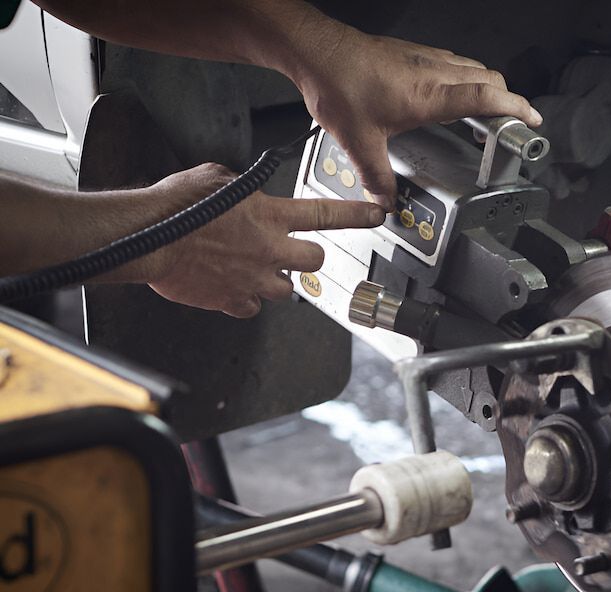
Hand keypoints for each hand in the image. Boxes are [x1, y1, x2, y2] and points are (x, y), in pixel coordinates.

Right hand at [144, 163, 384, 317]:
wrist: (146, 238)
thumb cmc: (173, 206)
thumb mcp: (216, 178)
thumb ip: (242, 187)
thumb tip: (245, 191)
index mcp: (269, 216)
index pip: (325, 214)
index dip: (355, 215)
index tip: (376, 215)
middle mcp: (269, 249)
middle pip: (314, 260)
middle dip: (310, 256)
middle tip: (294, 251)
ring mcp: (253, 279)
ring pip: (286, 288)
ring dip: (276, 279)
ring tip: (256, 267)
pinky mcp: (232, 300)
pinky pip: (251, 307)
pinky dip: (245, 299)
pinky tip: (233, 286)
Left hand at [292, 25, 541, 208]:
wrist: (317, 50)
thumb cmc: (338, 83)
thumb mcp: (358, 141)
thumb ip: (376, 176)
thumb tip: (386, 200)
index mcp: (429, 95)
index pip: (487, 97)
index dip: (515, 109)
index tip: (532, 120)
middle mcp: (432, 72)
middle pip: (488, 79)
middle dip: (507, 100)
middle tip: (512, 123)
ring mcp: (424, 59)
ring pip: (472, 68)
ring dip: (487, 87)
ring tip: (487, 112)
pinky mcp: (412, 54)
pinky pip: (453, 64)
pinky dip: (465, 79)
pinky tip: (450, 95)